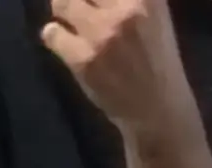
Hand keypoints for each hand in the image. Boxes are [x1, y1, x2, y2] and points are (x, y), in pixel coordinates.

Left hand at [42, 0, 197, 129]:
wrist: (158, 113)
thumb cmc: (159, 66)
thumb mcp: (156, 20)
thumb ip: (130, 0)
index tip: (93, 1)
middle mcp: (123, 10)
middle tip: (80, 8)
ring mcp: (101, 35)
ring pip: (62, 3)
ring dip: (63, 11)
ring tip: (72, 24)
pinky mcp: (83, 59)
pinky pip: (52, 34)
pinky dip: (55, 38)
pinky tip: (66, 46)